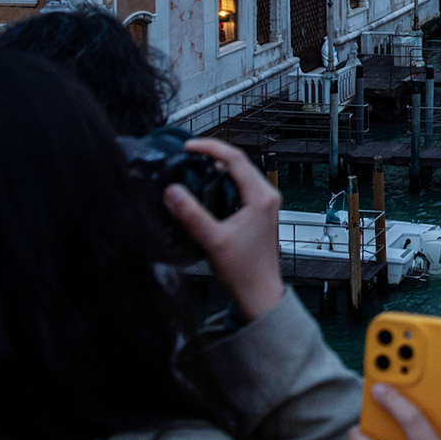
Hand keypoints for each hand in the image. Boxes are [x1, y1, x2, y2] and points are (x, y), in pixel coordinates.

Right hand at [165, 139, 284, 319]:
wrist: (259, 292)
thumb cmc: (245, 271)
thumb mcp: (212, 240)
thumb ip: (191, 214)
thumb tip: (173, 191)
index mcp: (261, 197)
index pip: (236, 158)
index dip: (210, 148)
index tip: (190, 147)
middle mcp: (267, 196)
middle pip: (239, 163)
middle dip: (212, 156)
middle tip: (188, 155)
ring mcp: (265, 204)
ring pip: (239, 175)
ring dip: (217, 170)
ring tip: (193, 168)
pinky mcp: (258, 212)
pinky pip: (240, 188)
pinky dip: (222, 184)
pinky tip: (206, 190)